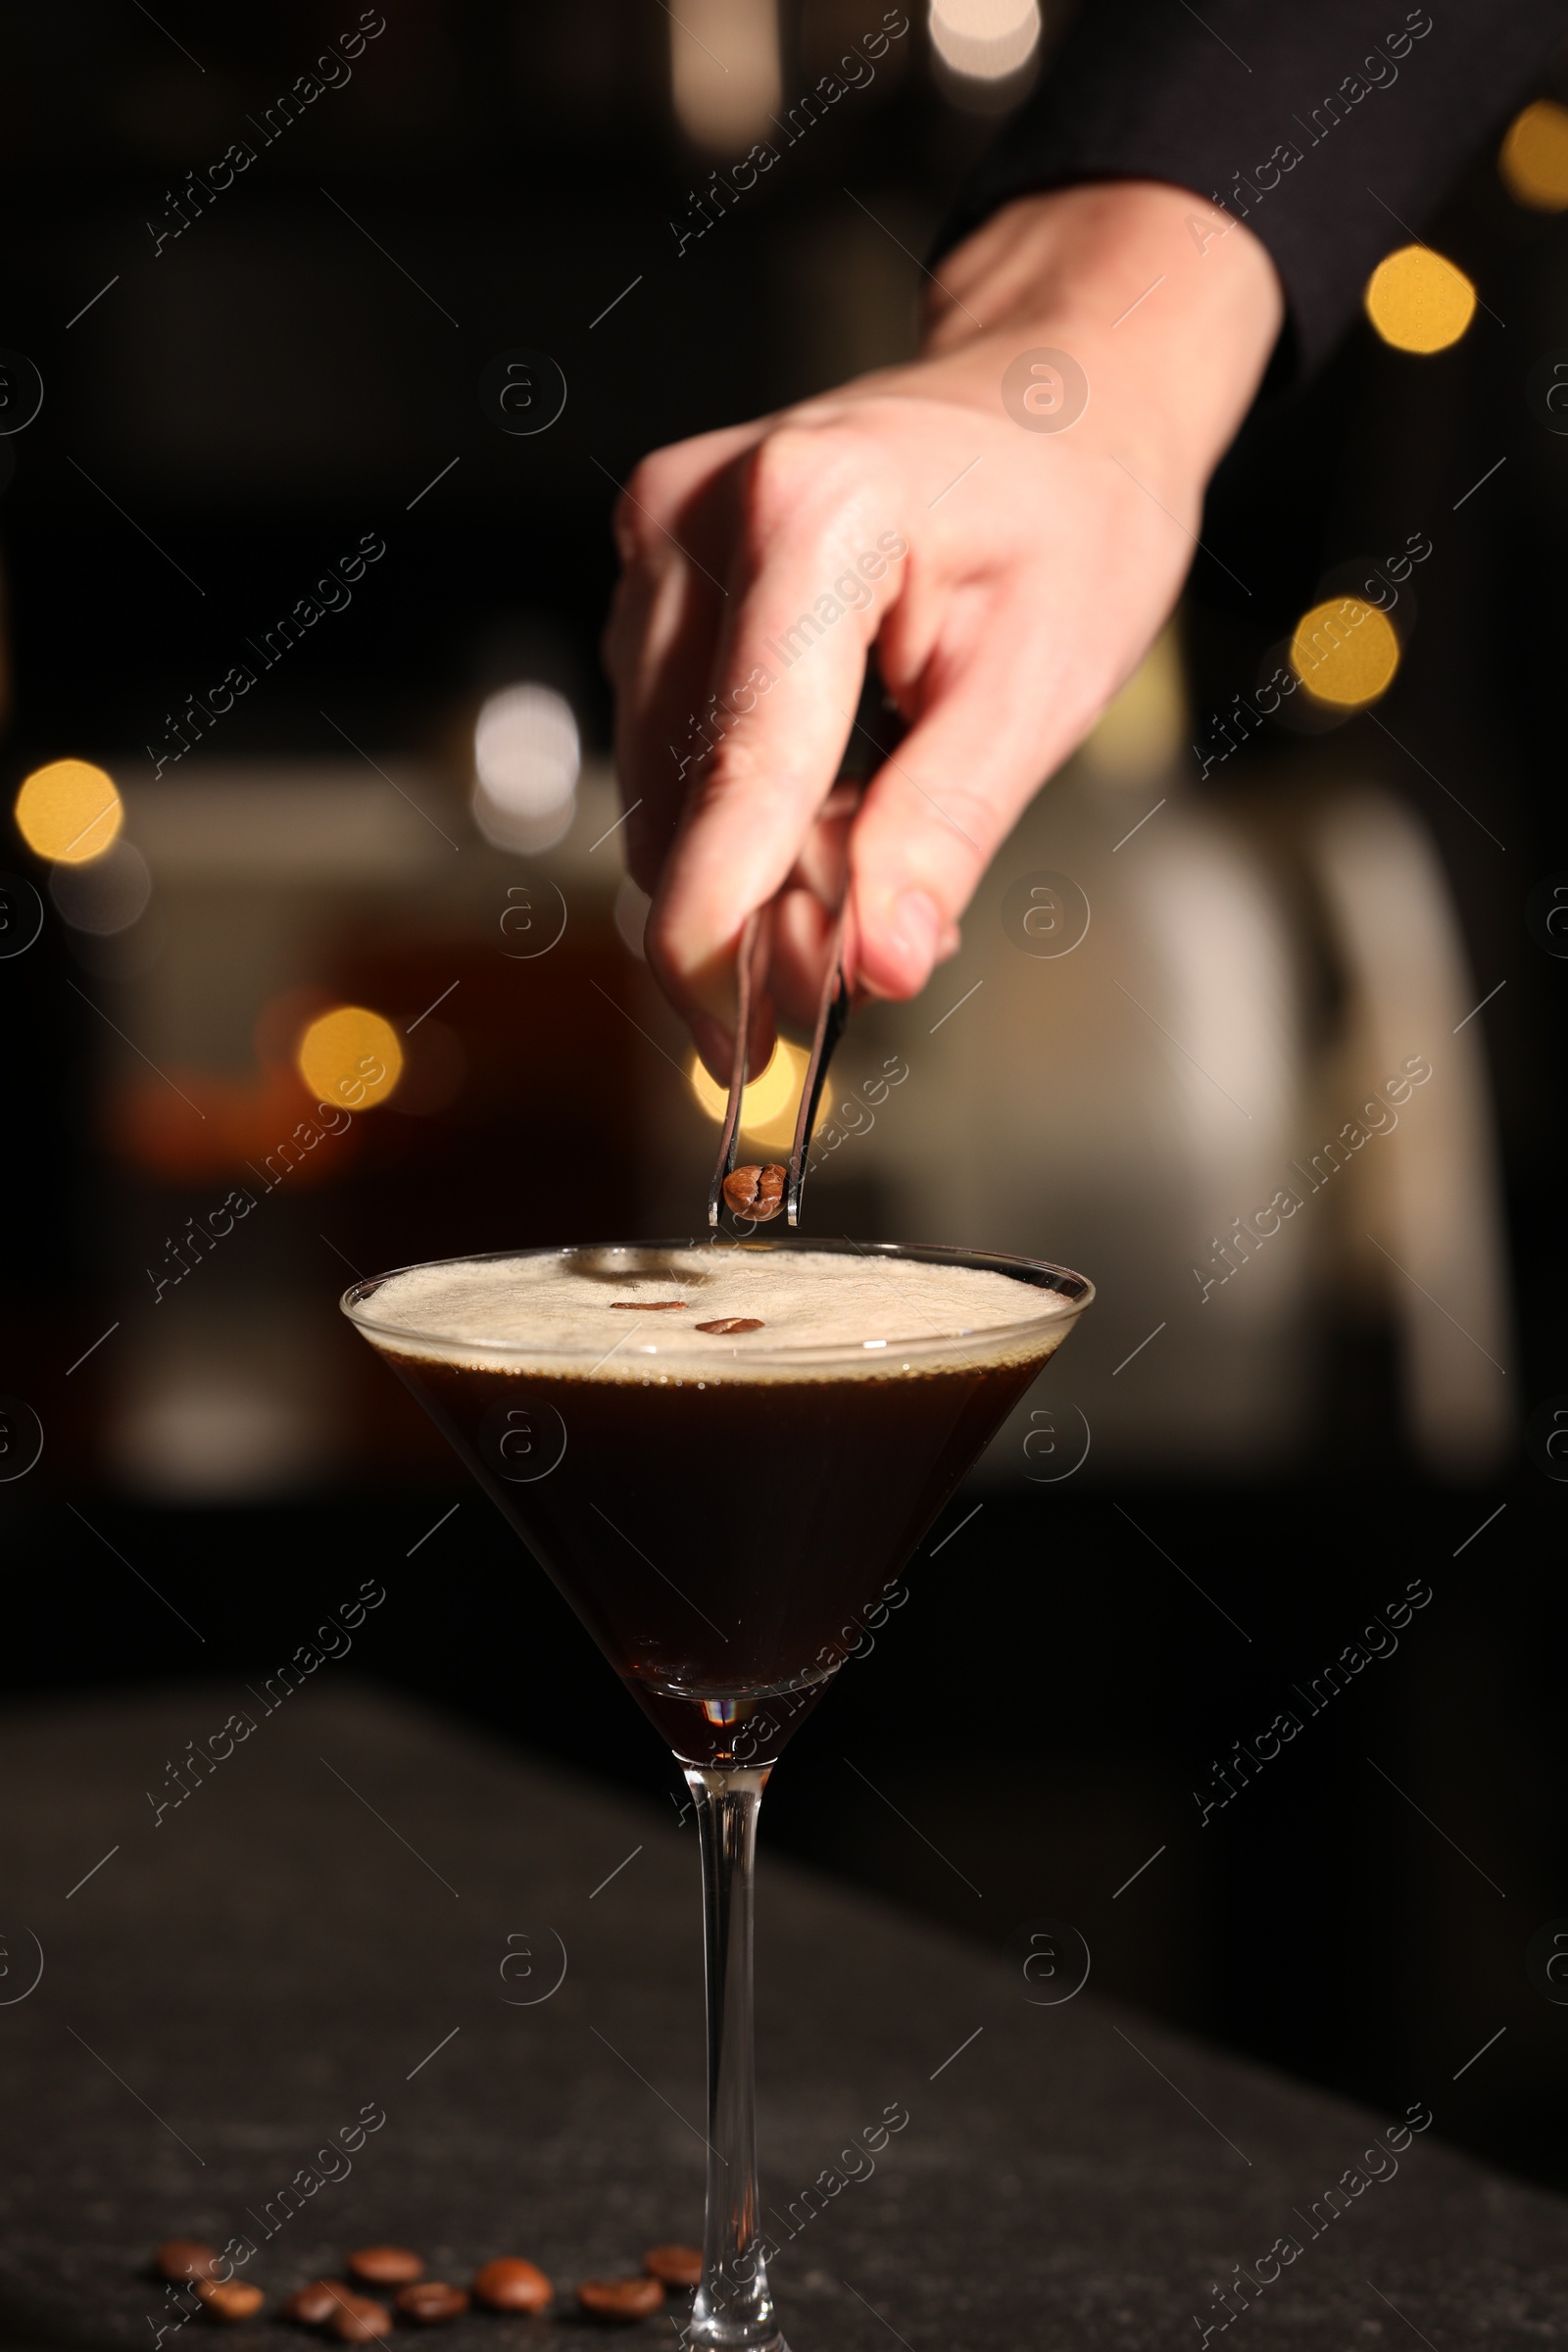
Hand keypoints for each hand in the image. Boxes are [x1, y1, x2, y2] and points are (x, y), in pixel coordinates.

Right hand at [601, 179, 1282, 1077]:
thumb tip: (875, 965)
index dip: (729, 931)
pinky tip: (823, 805)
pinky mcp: (648, 568)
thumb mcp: (1043, 684)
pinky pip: (666, 739)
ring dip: (748, 867)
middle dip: (755, 916)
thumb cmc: (1071, 515)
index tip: (734, 1049)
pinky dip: (737, 810)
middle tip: (846, 987)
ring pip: (664, 782)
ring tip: (867, 869)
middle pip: (686, 794)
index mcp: (813, 517)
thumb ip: (945, 831)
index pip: (744, 771)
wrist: (1050, 395)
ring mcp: (657, 535)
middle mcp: (698, 514)